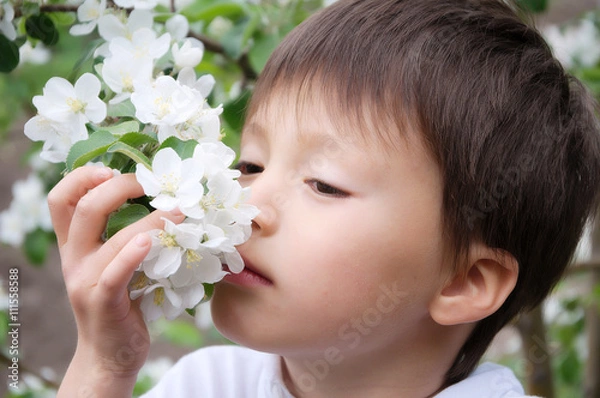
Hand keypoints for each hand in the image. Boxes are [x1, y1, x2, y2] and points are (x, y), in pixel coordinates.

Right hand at [48, 166, 183, 395]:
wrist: (110, 353)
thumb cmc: (122, 301)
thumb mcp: (115, 263)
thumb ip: (125, 234)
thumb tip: (164, 198)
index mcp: (74, 245)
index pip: (61, 199)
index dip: (82, 176)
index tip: (113, 167)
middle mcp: (73, 259)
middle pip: (83, 209)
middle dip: (119, 186)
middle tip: (151, 182)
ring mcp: (85, 281)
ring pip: (110, 238)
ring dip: (149, 219)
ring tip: (178, 209)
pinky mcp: (103, 302)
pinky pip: (115, 273)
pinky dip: (132, 253)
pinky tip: (153, 241)